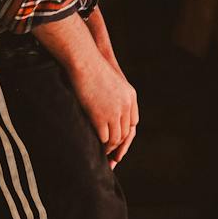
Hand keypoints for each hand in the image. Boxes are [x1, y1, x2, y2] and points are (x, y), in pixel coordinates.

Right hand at [70, 53, 138, 169]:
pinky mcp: (101, 116)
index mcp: (130, 96)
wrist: (85, 60)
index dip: (126, 135)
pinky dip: (101, 144)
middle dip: (119, 146)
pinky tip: (96, 146)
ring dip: (110, 147)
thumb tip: (107, 106)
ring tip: (102, 153)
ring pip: (116, 138)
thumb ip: (114, 94)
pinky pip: (104, 137)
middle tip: (112, 158)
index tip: (119, 144)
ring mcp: (115, 111)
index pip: (132, 123)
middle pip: (125, 133)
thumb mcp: (111, 80)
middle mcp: (126, 105)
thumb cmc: (92, 66)